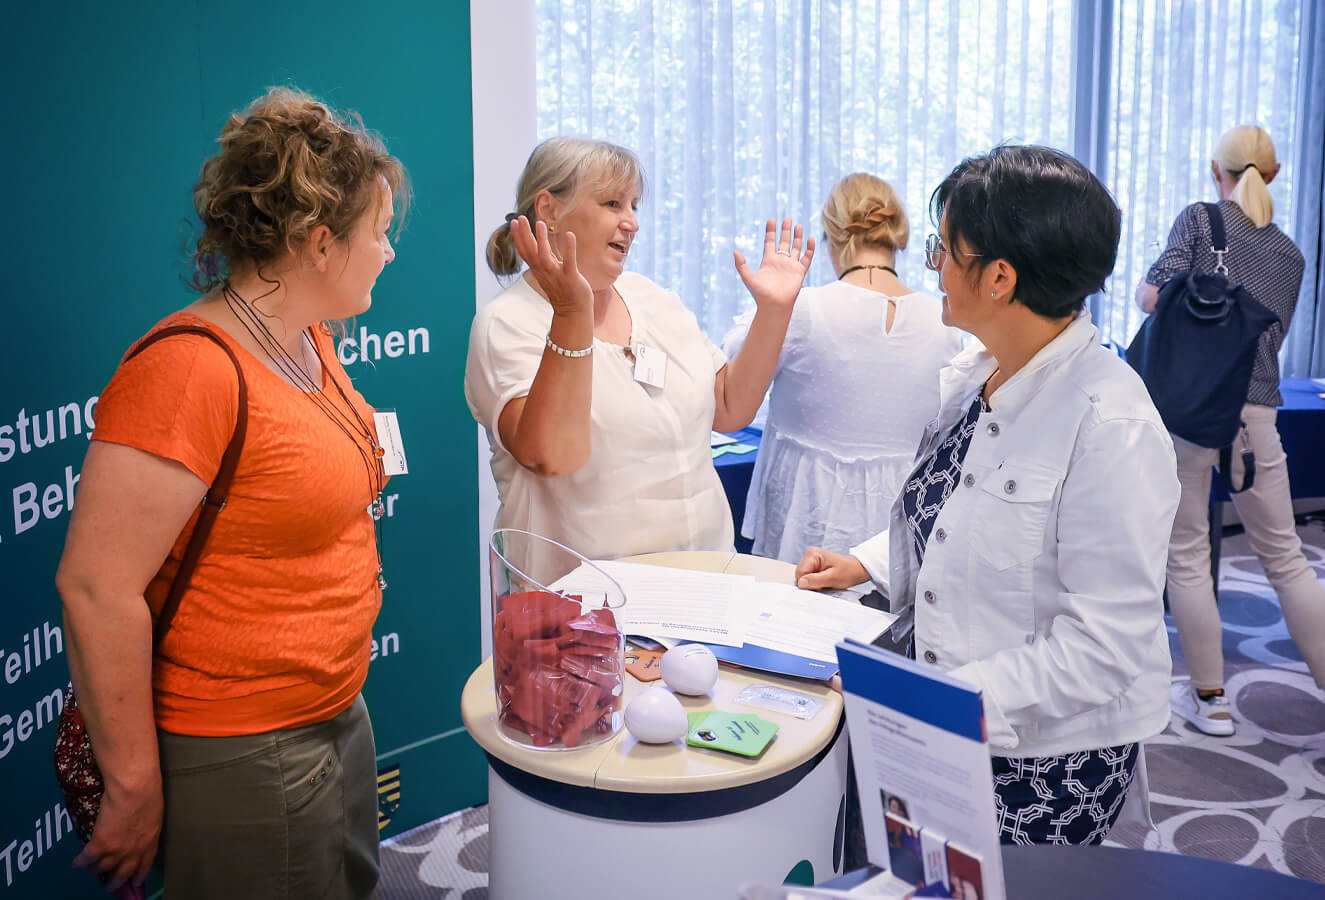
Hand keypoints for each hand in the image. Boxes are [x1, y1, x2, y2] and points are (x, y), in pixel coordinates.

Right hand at [73, 777, 161, 894]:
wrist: (135, 790)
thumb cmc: (149, 796)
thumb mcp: (154, 818)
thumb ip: (146, 830)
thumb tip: (141, 832)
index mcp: (149, 844)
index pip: (144, 866)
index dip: (138, 876)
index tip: (134, 883)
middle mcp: (133, 852)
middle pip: (123, 873)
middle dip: (115, 882)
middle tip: (110, 886)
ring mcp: (115, 850)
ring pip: (103, 868)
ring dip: (96, 871)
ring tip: (91, 870)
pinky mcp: (100, 844)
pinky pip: (86, 859)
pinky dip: (80, 862)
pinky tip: (77, 862)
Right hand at [509, 216, 592, 317]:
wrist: (573, 312)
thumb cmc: (562, 290)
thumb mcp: (548, 273)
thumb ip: (543, 260)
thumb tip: (538, 246)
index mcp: (539, 269)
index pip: (525, 252)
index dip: (518, 237)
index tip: (513, 222)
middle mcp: (544, 271)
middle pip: (530, 251)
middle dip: (524, 234)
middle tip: (520, 217)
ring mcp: (556, 275)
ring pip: (545, 256)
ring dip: (541, 239)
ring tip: (540, 223)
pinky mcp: (571, 277)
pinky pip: (569, 261)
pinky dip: (569, 248)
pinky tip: (569, 234)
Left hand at [733, 218, 815, 311]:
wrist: (774, 305)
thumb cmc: (760, 294)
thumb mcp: (748, 277)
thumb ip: (741, 265)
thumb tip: (735, 251)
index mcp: (768, 261)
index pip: (770, 242)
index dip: (770, 231)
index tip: (771, 220)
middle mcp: (780, 261)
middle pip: (784, 242)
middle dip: (785, 231)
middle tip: (787, 219)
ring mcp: (791, 266)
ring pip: (796, 248)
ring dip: (797, 237)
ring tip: (798, 226)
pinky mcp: (800, 272)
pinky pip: (806, 258)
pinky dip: (809, 249)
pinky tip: (810, 239)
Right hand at [794, 546, 867, 590]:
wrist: (857, 569)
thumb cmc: (849, 571)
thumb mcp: (833, 578)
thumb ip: (815, 580)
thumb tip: (801, 583)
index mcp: (812, 554)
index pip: (800, 574)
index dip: (808, 583)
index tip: (821, 585)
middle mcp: (809, 555)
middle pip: (800, 576)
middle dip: (811, 584)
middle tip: (825, 584)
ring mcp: (811, 560)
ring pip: (804, 578)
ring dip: (813, 584)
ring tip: (826, 582)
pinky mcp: (813, 566)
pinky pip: (808, 578)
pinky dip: (815, 583)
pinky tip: (824, 581)